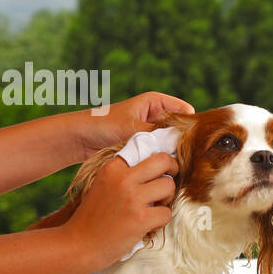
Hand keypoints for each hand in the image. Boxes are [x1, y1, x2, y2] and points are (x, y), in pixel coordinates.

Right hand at [63, 150, 179, 269]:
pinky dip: (161, 221)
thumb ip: (122, 174)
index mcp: (112, 167)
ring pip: (169, 186)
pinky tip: (147, 225)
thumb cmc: (92, 218)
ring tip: (154, 208)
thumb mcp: (102, 185)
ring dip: (166, 199)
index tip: (156, 174)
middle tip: (167, 184)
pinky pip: (167, 213)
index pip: (147, 152)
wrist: (78, 245)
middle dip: (173, 171)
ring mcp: (132, 198)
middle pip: (164, 161)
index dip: (157, 164)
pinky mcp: (140, 218)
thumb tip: (154, 167)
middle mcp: (123, 178)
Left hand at [74, 91, 194, 161]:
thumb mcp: (132, 128)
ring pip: (171, 143)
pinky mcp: (143, 147)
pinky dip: (162, 161)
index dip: (191, 126)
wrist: (79, 139)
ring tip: (175, 167)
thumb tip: (181, 143)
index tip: (192, 143)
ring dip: (172, 154)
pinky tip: (164, 171)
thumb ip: (158, 135)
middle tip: (185, 159)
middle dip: (183, 143)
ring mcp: (150, 132)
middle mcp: (156, 115)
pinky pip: (159, 153)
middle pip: (180, 129)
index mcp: (156, 102)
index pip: (185, 111)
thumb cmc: (102, 125)